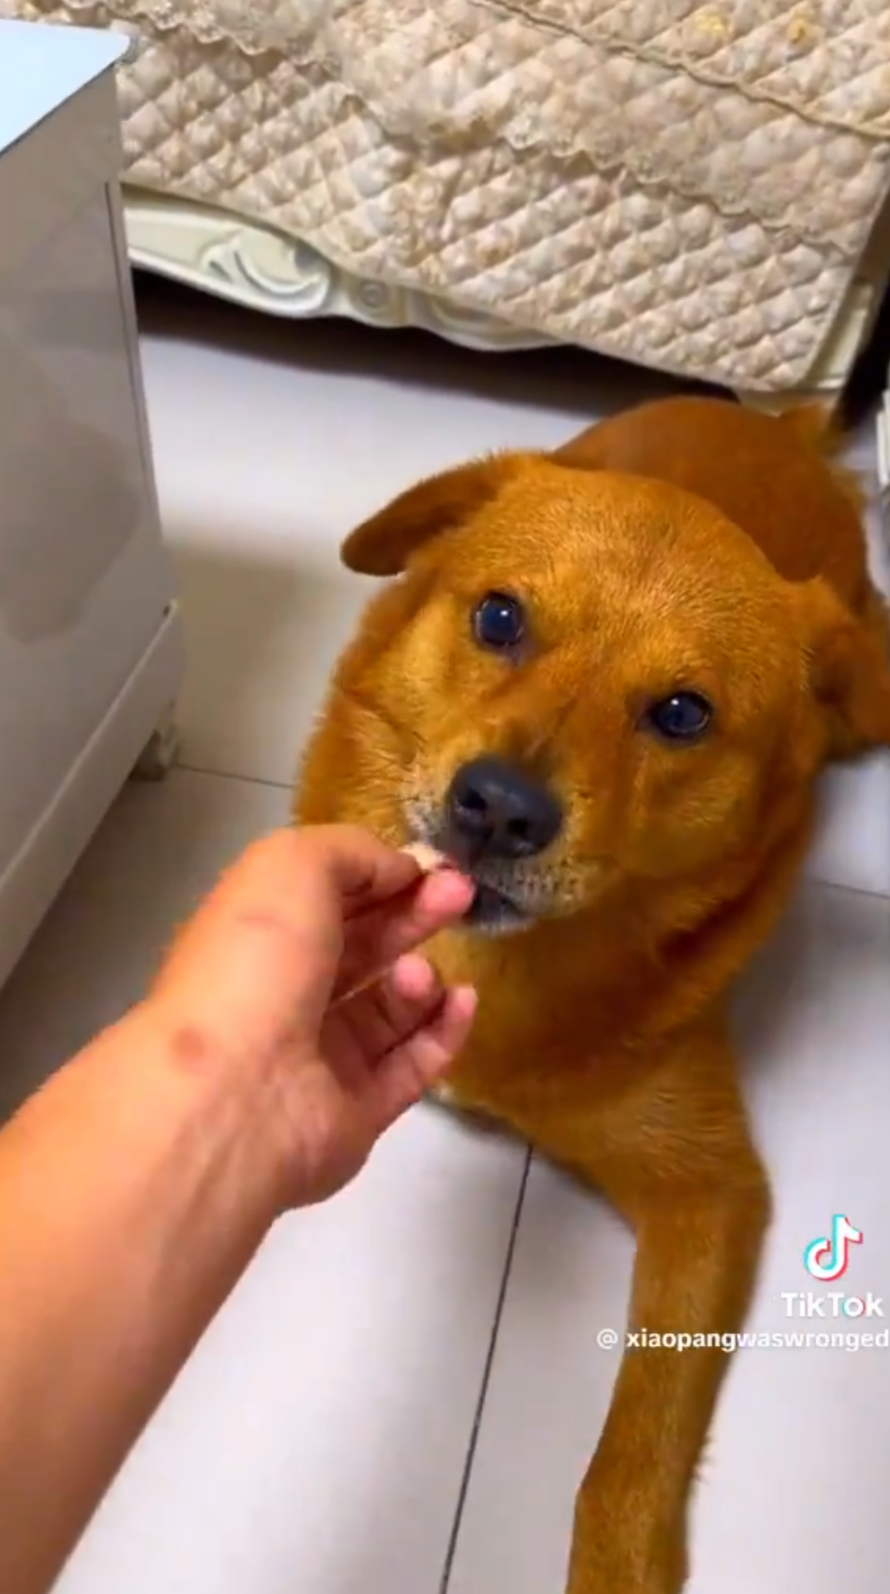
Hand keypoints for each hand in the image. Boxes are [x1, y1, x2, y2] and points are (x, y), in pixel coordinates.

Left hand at [145, 825, 476, 1207]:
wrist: (237, 1093)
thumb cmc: (256, 962)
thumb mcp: (292, 866)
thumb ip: (352, 853)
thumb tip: (401, 870)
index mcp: (256, 935)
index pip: (324, 898)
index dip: (378, 875)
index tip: (430, 864)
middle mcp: (284, 995)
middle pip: (362, 947)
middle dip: (412, 915)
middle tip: (460, 895)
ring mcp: (319, 1059)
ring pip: (387, 1008)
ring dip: (420, 977)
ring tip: (419, 974)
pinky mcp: (356, 1112)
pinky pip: (411, 1066)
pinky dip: (443, 1031)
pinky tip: (463, 1001)